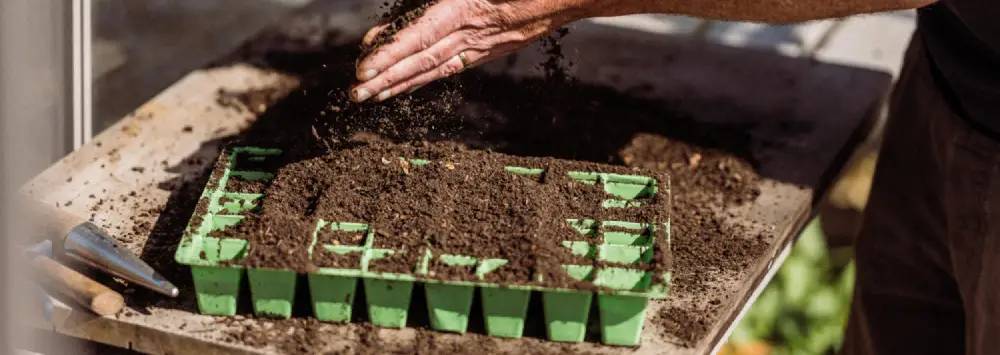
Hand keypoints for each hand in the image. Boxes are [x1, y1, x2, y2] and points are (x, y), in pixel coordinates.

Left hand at [350, 0, 598, 101]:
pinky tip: (406, 86)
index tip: (363, 67)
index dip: (391, 53)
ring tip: (371, 96)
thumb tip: (420, 18)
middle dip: (385, 77)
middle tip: (354, 94)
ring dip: (400, 83)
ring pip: (434, 66)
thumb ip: (447, 1)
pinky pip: (452, 65)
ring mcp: (483, 44)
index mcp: (469, 8)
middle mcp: (473, 32)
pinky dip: (425, 76)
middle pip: (421, 59)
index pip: (420, 35)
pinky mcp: (490, 48)